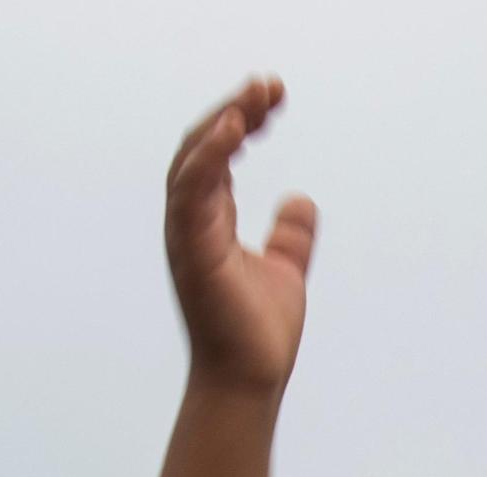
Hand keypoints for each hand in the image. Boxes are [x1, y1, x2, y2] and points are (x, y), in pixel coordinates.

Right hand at [163, 77, 318, 395]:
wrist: (251, 380)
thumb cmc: (257, 334)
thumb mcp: (285, 269)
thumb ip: (290, 234)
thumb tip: (299, 200)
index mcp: (209, 220)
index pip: (218, 154)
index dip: (242, 120)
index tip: (274, 98)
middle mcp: (191, 222)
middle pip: (202, 147)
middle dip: (233, 111)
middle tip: (269, 86)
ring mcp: (186, 235)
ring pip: (190, 161)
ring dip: (221, 123)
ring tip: (254, 98)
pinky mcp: (192, 251)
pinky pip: (190, 191)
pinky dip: (208, 156)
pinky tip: (234, 128)